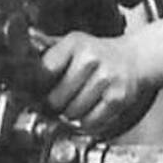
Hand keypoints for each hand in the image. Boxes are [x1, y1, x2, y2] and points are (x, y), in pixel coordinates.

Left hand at [35, 30, 156, 137]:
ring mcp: (106, 78)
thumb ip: (49, 46)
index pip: (45, 71)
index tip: (40, 89)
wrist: (135, 58)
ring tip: (75, 105)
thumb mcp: (74, 43)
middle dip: (54, 104)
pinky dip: (87, 122)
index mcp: (75, 43)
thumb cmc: (99, 53)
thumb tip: (27, 40)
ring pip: (73, 113)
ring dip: (70, 115)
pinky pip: (91, 121)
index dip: (39, 85)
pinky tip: (88, 112)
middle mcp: (90, 58)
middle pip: (56, 98)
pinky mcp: (118, 97)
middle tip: (58, 101)